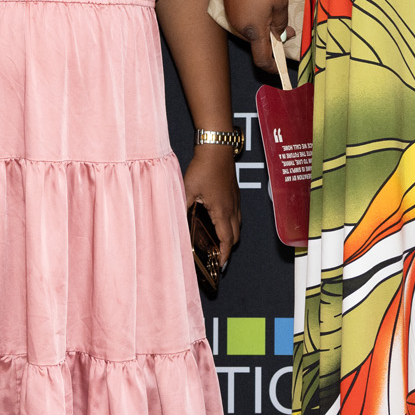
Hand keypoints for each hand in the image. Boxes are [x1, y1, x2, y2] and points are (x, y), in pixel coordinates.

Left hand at [184, 144, 241, 264]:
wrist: (217, 148)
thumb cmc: (203, 168)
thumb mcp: (187, 189)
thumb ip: (182, 207)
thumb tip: (176, 222)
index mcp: (222, 211)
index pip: (226, 240)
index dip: (224, 255)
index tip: (220, 265)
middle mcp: (232, 208)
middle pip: (235, 236)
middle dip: (228, 248)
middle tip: (216, 256)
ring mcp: (236, 200)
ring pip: (238, 225)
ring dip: (230, 236)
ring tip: (218, 242)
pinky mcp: (235, 193)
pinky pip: (236, 214)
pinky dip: (231, 224)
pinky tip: (219, 221)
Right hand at [218, 0, 290, 70]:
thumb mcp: (280, 2)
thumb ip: (281, 23)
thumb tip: (282, 36)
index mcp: (253, 31)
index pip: (262, 59)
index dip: (273, 67)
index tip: (282, 69)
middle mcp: (238, 27)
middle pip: (257, 44)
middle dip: (273, 42)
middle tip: (289, 29)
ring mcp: (231, 16)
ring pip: (251, 30)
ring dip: (265, 28)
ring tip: (277, 10)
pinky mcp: (229, 4)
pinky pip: (245, 18)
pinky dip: (256, 17)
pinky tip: (264, 2)